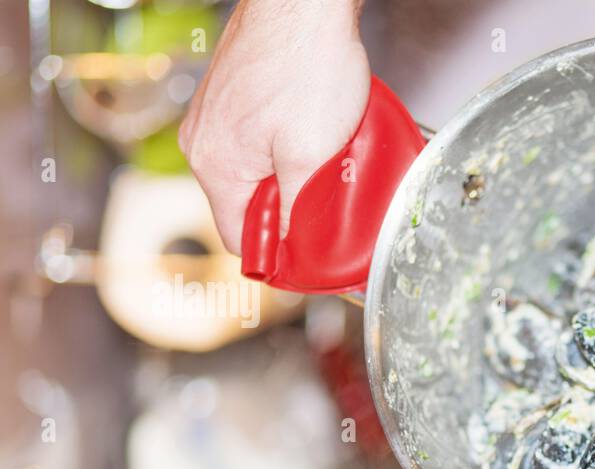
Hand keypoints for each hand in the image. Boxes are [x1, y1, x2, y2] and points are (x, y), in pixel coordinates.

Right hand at [179, 0, 369, 253]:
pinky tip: (317, 133)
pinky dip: (288, 147)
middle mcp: (204, 142)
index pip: (239, 238)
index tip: (312, 256)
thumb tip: (290, 249)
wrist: (304, 1)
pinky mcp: (233, 97)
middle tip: (329, 201)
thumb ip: (296, 210)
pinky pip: (259, 142)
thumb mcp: (310, 157)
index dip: (277, 254)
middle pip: (248, 205)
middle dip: (289, 211)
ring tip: (326, 160)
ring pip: (257, 172)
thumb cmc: (306, 65)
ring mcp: (216, 117)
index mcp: (215, 165)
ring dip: (292, 177)